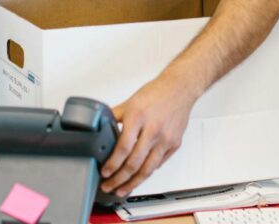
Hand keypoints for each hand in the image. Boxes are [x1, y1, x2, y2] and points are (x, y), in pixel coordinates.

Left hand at [100, 75, 200, 196]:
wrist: (180, 88)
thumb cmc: (156, 93)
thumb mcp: (130, 102)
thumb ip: (114, 116)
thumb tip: (98, 126)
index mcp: (138, 118)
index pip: (123, 148)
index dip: (113, 164)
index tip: (105, 172)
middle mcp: (153, 130)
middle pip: (134, 163)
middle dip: (119, 179)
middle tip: (109, 186)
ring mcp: (165, 139)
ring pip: (148, 169)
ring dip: (133, 183)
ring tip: (122, 189)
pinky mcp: (174, 144)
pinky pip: (158, 164)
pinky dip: (147, 173)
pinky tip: (138, 178)